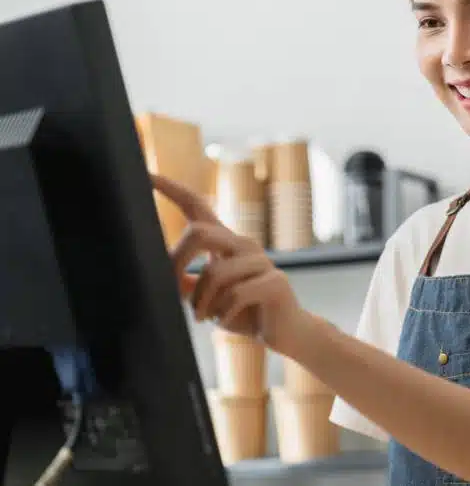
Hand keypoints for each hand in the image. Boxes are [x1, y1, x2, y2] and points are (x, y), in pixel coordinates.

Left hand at [152, 173, 307, 351]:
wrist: (285, 332)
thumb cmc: (242, 311)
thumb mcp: (207, 297)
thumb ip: (184, 282)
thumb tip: (156, 275)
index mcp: (225, 242)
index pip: (196, 205)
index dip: (171, 189)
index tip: (146, 174)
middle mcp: (243, 244)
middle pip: (200, 231)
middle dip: (177, 260)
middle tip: (171, 288)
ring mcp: (262, 261)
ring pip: (214, 272)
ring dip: (201, 302)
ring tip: (202, 318)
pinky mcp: (275, 282)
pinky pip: (236, 295)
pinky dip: (222, 315)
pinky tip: (223, 322)